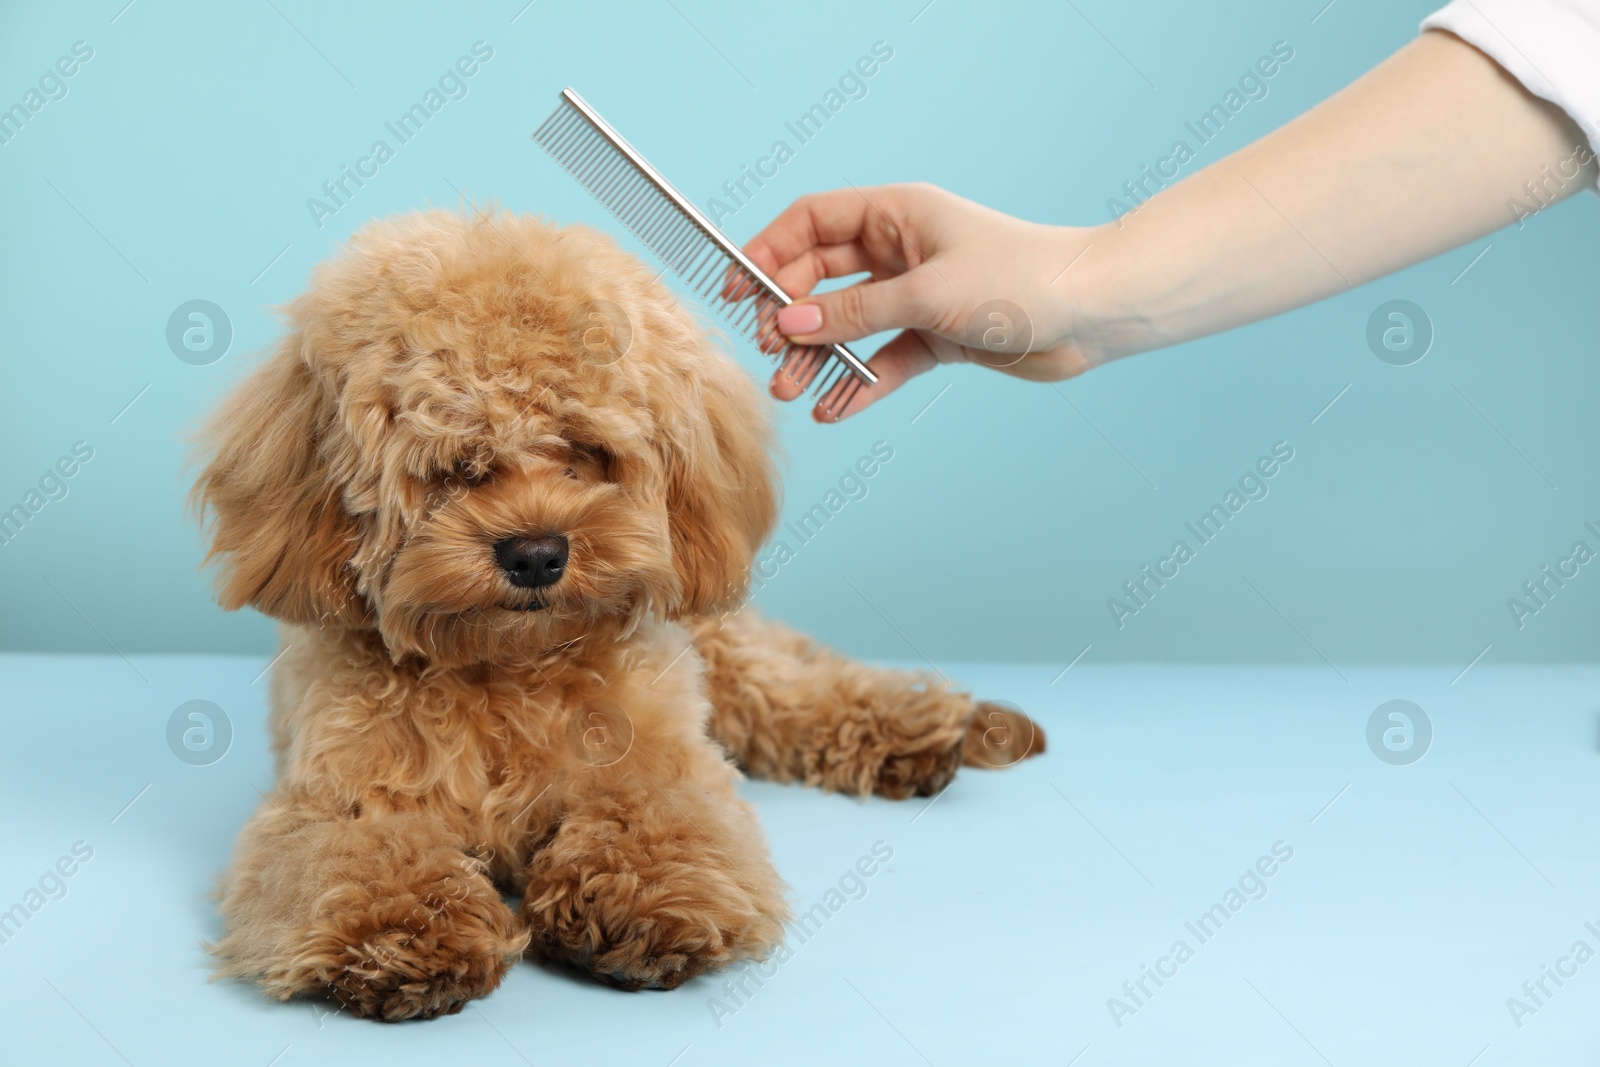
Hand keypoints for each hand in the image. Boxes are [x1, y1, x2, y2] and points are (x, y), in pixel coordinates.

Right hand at [736, 183, 1103, 420]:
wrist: (1092, 312)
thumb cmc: (1019, 279)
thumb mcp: (925, 294)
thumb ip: (853, 312)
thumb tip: (789, 324)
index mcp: (895, 216)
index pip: (811, 224)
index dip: (768, 254)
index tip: (738, 292)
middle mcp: (901, 251)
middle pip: (821, 280)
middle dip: (791, 318)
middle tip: (771, 354)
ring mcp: (917, 295)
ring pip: (848, 326)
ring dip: (818, 358)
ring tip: (793, 392)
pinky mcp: (937, 337)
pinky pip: (883, 360)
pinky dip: (859, 383)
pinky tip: (835, 410)